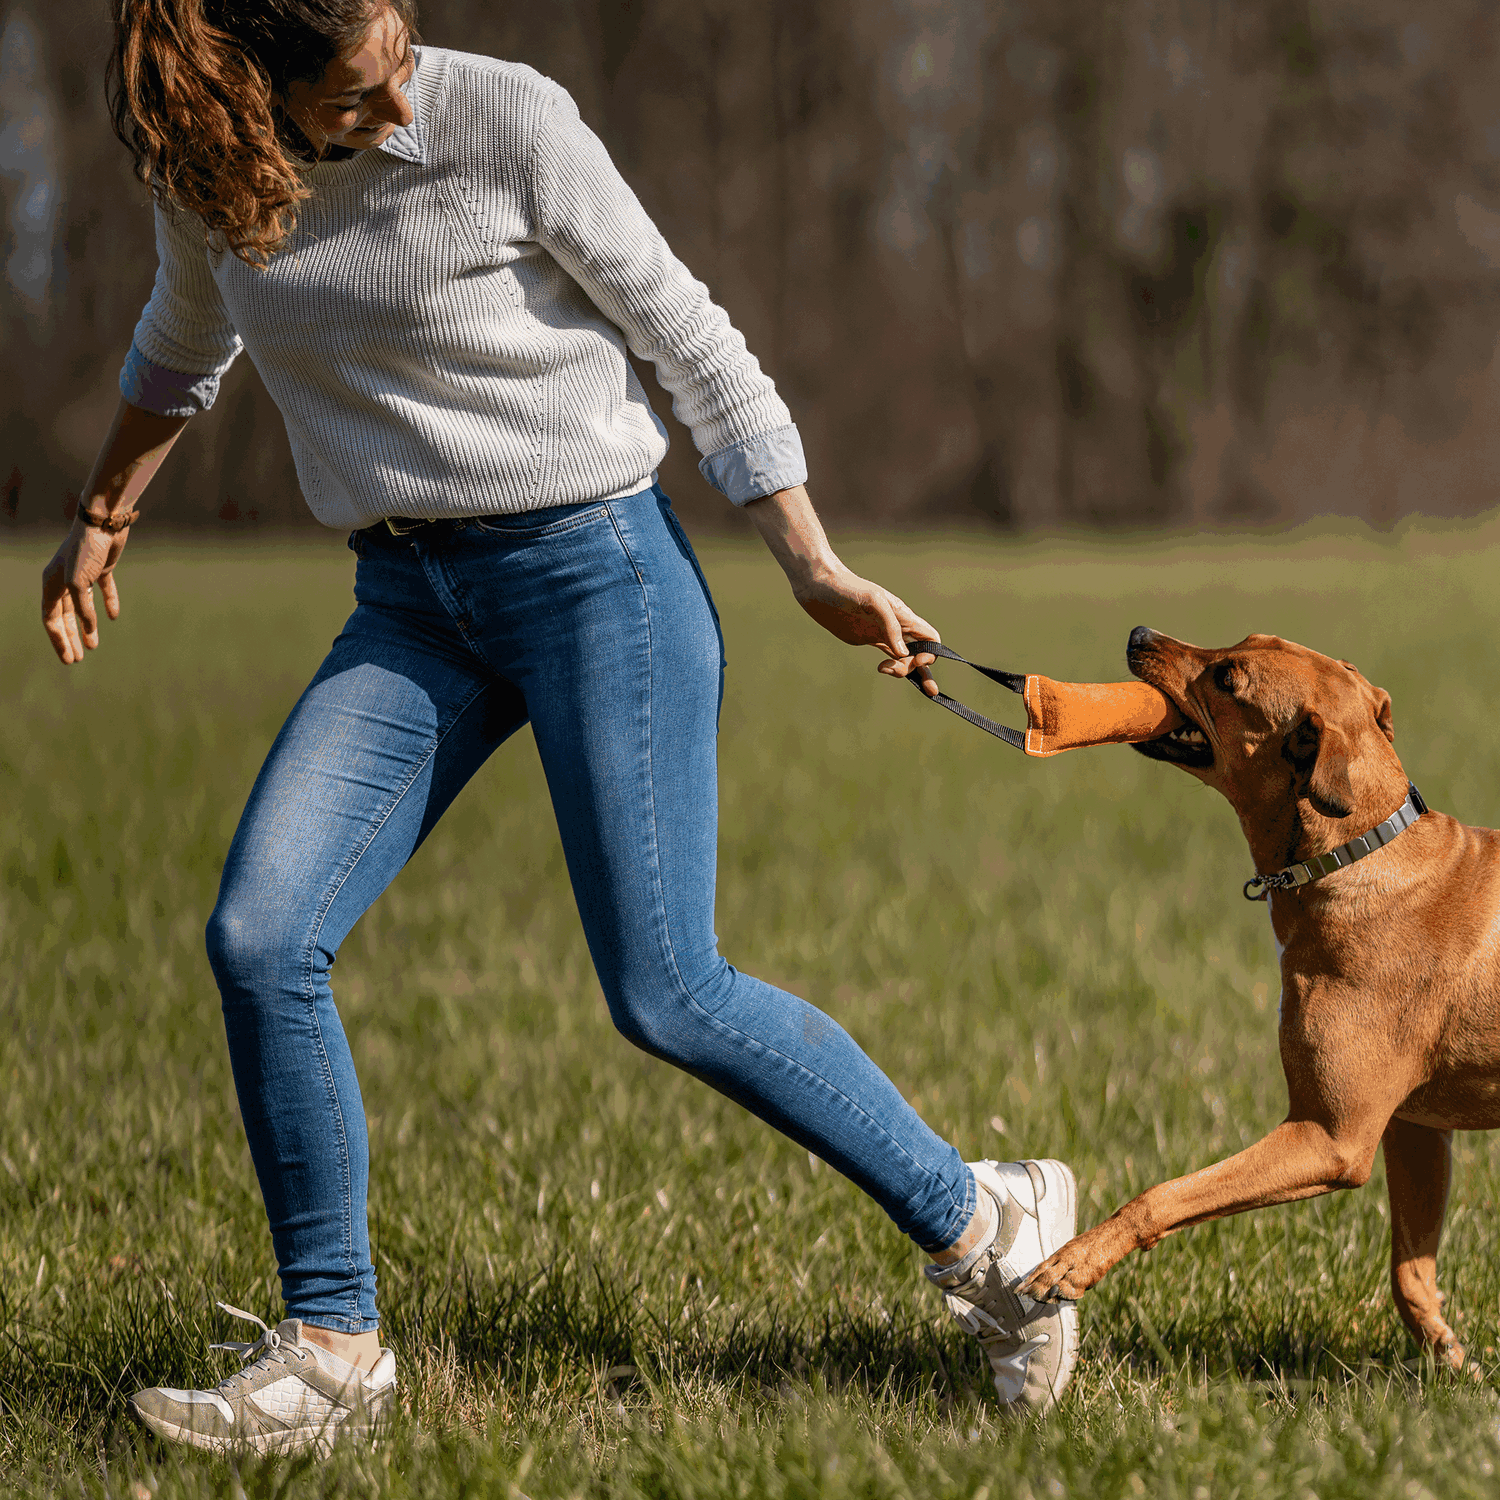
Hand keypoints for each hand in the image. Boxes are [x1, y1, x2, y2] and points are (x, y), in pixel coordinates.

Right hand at [42, 518, 128, 664]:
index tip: (69, 659)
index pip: (51, 618)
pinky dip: (107, 603)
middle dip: (70, 638)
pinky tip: (113, 617)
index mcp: (51, 583)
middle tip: (78, 660)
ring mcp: (83, 574)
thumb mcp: (78, 583)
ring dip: (87, 627)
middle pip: (65, 616)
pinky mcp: (101, 568)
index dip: (59, 640)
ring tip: (94, 646)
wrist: (104, 522)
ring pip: (83, 607)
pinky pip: (103, 590)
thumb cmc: (85, 550)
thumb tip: (89, 628)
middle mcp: (63, 580)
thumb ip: (82, 608)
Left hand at [742, 483, 942, 695]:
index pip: (930, 638)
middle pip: (919, 652)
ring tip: (884, 670)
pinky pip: (889, 655)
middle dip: (914, 667)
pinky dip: (893, 666)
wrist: (820, 586)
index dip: (929, 653)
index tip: (914, 659)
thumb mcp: (872, 601)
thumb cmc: (847, 588)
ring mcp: (882, 633)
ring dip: (905, 670)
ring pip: (905, 656)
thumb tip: (903, 653)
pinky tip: (884, 670)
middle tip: (894, 669)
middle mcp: (896, 626)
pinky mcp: (868, 639)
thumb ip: (890, 625)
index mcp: (902, 615)